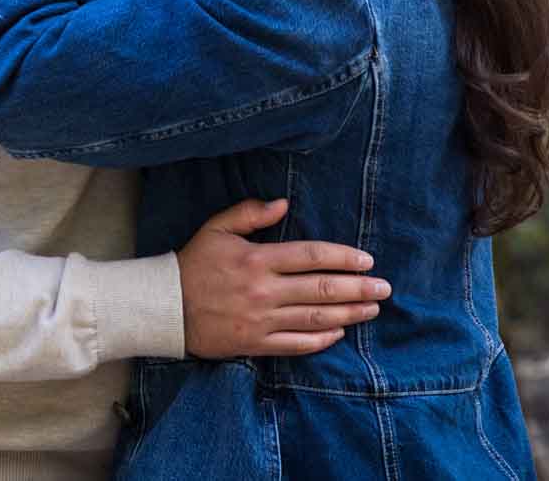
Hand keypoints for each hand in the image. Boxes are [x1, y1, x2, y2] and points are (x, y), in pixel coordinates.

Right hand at [176, 198, 390, 358]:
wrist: (164, 308)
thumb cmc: (192, 264)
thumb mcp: (216, 228)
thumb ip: (249, 213)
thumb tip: (283, 203)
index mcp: (257, 260)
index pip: (311, 256)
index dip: (342, 257)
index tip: (366, 260)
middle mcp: (264, 291)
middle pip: (321, 288)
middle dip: (357, 288)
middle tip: (384, 288)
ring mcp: (261, 321)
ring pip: (315, 318)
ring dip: (348, 314)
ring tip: (371, 310)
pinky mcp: (254, 344)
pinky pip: (295, 344)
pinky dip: (321, 340)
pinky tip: (339, 333)